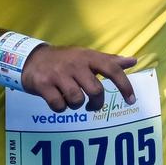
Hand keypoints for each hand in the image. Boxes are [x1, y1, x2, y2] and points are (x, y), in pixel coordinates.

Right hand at [21, 45, 135, 112]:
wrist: (31, 58)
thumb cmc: (66, 60)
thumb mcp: (88, 56)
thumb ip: (110, 61)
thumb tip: (134, 61)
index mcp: (88, 57)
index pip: (112, 69)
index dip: (124, 85)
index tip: (131, 100)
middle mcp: (75, 64)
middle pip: (95, 90)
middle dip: (96, 103)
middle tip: (92, 105)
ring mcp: (58, 74)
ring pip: (77, 99)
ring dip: (77, 105)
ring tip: (72, 100)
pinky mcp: (43, 84)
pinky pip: (58, 105)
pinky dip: (61, 108)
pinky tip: (58, 101)